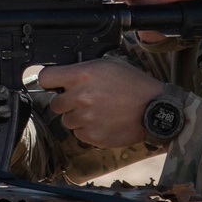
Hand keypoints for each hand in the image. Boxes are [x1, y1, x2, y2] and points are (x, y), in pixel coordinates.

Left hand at [37, 59, 163, 148]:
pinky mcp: (92, 136)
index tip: (54, 84)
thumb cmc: (134, 85)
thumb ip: (82, 70)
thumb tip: (64, 76)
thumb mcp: (107, 65)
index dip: (49, 81)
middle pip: (55, 104)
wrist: (155, 109)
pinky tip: (103, 122)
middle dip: (66, 102)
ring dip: (77, 117)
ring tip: (98, 111)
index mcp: (82, 75)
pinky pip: (79, 134)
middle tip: (84, 100)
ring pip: (66, 121)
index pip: (46, 78)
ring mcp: (85, 118)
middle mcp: (80, 97)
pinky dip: (88, 130)